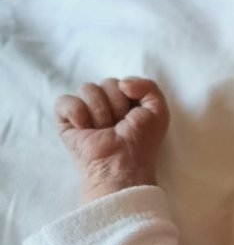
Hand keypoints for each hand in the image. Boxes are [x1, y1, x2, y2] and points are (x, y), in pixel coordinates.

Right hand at [55, 77, 169, 201]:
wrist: (122, 163)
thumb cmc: (141, 142)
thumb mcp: (158, 111)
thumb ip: (149, 86)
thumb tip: (122, 82)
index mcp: (123, 102)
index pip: (122, 82)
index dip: (130, 97)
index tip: (133, 118)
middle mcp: (103, 104)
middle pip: (106, 83)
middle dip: (117, 105)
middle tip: (118, 127)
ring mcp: (83, 111)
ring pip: (87, 88)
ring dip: (100, 112)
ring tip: (103, 131)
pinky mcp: (64, 120)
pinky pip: (64, 101)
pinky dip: (77, 113)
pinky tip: (85, 129)